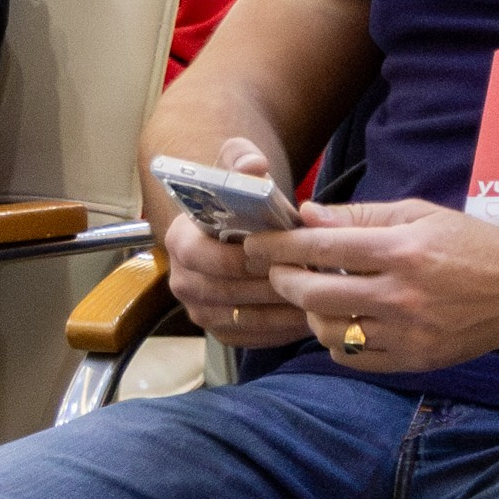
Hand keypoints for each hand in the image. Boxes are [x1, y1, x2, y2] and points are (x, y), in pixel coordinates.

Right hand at [163, 138, 313, 347]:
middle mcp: (182, 279)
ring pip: (245, 319)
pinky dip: (283, 331)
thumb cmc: (235, 197)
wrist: (228, 224)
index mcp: (179, 240)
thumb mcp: (235, 168)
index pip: (209, 258)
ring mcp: (199, 310)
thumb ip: (241, 159)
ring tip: (318, 297)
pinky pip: (254, 339)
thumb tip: (253, 165)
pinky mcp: (220, 332)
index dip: (248, 258)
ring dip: (282, 311)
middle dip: (272, 285)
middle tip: (312, 278)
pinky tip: (310, 314)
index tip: (285, 252)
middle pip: (229, 292)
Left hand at [250, 198, 498, 372]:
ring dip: (309, 313)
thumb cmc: (469, 243)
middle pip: (315, 296)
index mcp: (402, 251)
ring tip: (312, 296)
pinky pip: (354, 358)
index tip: (255, 245)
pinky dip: (336, 341)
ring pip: (330, 332)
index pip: (321, 249)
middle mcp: (403, 295)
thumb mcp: (417, 214)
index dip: (279, 246)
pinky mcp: (416, 360)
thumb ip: (358, 218)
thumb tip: (306, 216)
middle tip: (277, 272)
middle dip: (284, 282)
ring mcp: (410, 333)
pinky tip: (341, 322)